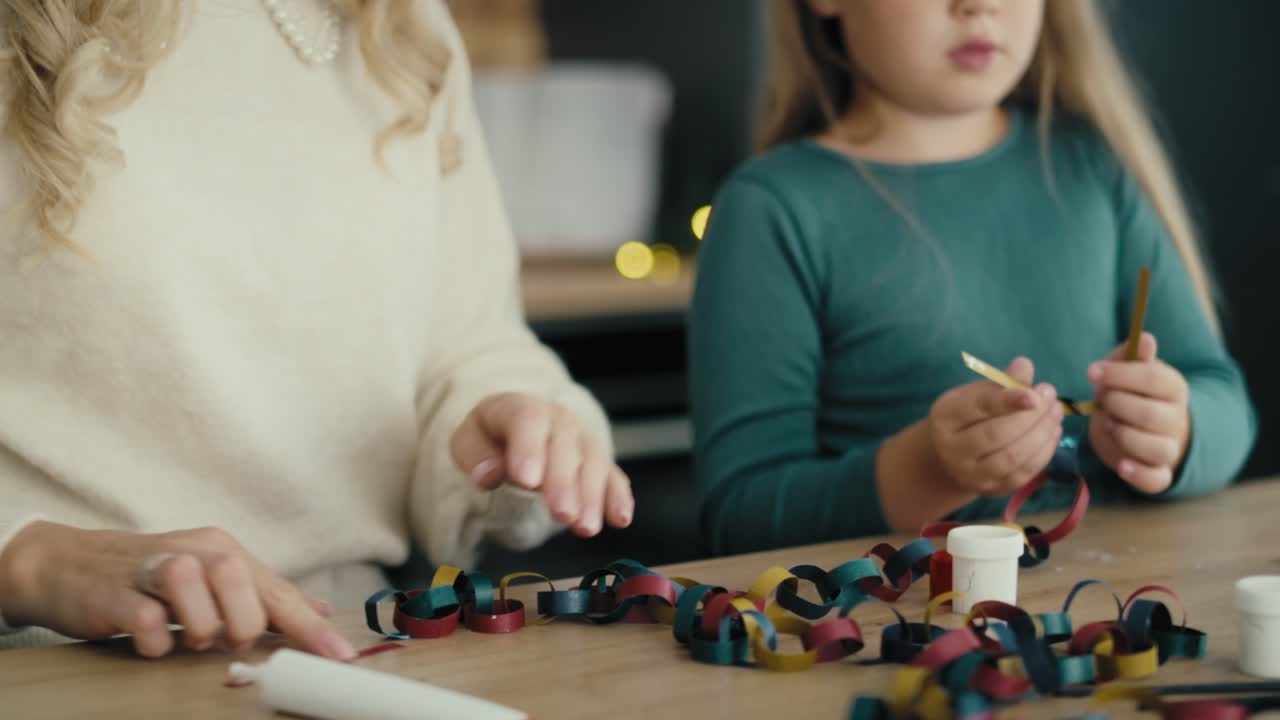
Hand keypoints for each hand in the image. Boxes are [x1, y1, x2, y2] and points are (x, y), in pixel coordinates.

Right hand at [0, 521, 353, 659]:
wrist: (67, 565)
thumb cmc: (148, 577)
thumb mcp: (211, 577)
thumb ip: (262, 594)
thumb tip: (318, 609)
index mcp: (222, 549)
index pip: (276, 588)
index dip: (308, 624)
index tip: (338, 655)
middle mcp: (193, 550)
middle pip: (237, 575)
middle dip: (241, 621)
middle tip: (227, 639)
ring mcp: (150, 567)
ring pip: (192, 583)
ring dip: (199, 625)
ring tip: (188, 636)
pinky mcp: (114, 593)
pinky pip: (145, 619)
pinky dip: (156, 641)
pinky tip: (153, 640)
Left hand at [450, 392, 634, 536]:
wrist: (516, 429)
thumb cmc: (491, 439)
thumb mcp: (468, 441)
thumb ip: (475, 456)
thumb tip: (489, 474)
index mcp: (520, 408)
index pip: (528, 420)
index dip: (529, 449)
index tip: (526, 481)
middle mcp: (557, 419)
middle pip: (565, 444)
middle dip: (564, 481)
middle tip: (562, 514)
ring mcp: (582, 440)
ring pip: (593, 462)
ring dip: (592, 496)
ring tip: (585, 527)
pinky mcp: (598, 463)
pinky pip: (613, 476)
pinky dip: (618, 497)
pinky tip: (620, 518)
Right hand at [929, 357, 1064, 495]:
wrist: (950, 457)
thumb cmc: (967, 417)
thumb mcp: (975, 393)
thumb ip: (1001, 382)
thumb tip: (1025, 366)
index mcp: (945, 418)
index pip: (979, 408)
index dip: (1009, 400)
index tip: (1036, 394)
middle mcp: (953, 450)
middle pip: (997, 435)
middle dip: (1031, 416)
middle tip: (1051, 396)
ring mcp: (972, 474)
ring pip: (1013, 457)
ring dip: (1041, 434)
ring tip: (1056, 412)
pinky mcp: (992, 490)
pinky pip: (1023, 473)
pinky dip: (1044, 452)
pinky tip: (1053, 432)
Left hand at [1087, 332, 1190, 493]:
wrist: (1138, 424)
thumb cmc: (1130, 390)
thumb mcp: (1127, 368)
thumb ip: (1131, 355)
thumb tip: (1145, 338)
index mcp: (1172, 387)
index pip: (1153, 379)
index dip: (1119, 375)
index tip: (1091, 371)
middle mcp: (1176, 418)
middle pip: (1150, 414)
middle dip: (1117, 405)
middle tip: (1101, 399)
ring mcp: (1169, 447)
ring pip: (1156, 448)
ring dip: (1125, 436)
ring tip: (1110, 424)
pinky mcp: (1158, 473)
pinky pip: (1156, 480)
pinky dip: (1138, 474)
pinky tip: (1122, 465)